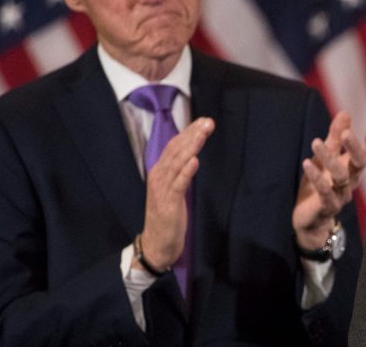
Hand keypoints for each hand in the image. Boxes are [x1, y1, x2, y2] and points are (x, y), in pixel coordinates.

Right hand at [134, 117, 214, 271]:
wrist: (157, 244)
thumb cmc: (168, 216)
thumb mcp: (174, 189)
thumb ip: (180, 171)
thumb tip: (193, 153)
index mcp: (160, 171)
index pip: (174, 146)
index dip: (188, 132)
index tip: (203, 121)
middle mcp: (158, 176)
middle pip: (176, 150)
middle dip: (192, 135)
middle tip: (208, 122)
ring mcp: (162, 189)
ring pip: (177, 163)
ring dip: (191, 147)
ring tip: (202, 134)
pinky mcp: (168, 203)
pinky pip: (178, 184)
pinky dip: (186, 172)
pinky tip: (194, 161)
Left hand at [292, 111, 365, 249]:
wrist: (310, 219)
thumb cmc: (320, 183)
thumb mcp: (326, 157)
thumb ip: (335, 137)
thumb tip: (345, 112)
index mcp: (353, 169)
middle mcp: (351, 182)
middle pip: (360, 165)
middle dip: (354, 148)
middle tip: (346, 133)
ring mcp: (341, 196)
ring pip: (341, 177)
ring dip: (329, 158)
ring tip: (315, 142)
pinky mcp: (327, 207)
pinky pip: (325, 193)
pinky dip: (317, 178)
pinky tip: (307, 163)